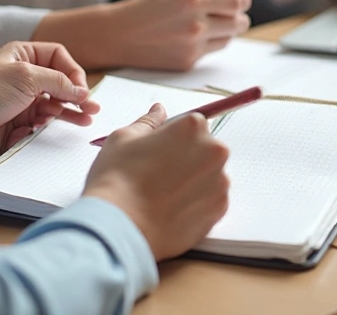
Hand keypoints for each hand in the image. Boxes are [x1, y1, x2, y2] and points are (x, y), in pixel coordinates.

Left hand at [0, 41, 100, 162]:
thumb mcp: (26, 77)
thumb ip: (58, 81)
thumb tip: (83, 91)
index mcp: (23, 56)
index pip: (59, 58)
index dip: (73, 72)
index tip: (81, 90)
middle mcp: (24, 76)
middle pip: (60, 82)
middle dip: (77, 95)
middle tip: (92, 109)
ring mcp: (21, 100)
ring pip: (54, 105)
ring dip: (69, 113)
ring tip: (85, 121)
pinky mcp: (18, 123)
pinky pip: (41, 124)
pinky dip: (45, 127)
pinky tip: (41, 129)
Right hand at [33, 0, 251, 70]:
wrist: (118, 35)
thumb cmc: (146, 8)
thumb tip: (233, 1)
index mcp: (192, 0)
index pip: (236, 2)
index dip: (242, 1)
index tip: (241, 2)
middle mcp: (196, 24)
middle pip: (239, 23)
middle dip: (238, 18)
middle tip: (234, 15)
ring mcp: (192, 46)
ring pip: (227, 40)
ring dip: (224, 32)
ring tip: (209, 26)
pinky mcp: (187, 63)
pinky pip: (209, 52)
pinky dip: (205, 45)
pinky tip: (189, 38)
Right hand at [84, 104, 229, 260]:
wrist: (120, 226)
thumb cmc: (117, 179)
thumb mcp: (124, 138)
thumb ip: (148, 122)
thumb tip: (159, 110)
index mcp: (193, 127)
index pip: (192, 125)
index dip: (173, 139)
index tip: (159, 153)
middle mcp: (214, 151)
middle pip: (205, 149)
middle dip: (187, 159)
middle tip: (158, 176)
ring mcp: (220, 182)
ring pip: (209, 176)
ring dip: (193, 183)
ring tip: (163, 196)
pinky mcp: (219, 210)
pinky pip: (210, 201)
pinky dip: (196, 205)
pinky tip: (171, 211)